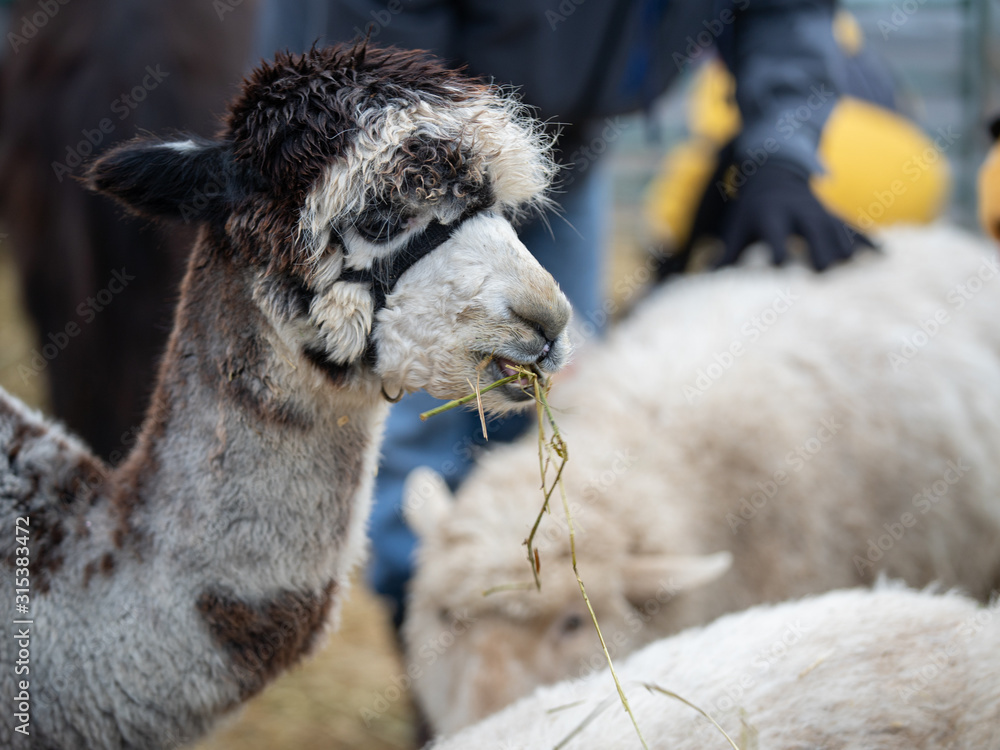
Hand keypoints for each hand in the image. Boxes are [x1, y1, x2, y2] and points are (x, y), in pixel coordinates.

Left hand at [717, 160, 872, 270]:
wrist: (775, 175)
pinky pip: (854, 227)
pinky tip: (884, 257)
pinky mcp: (834, 215)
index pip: (774, 234)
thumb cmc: (751, 212)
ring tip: (855, 273)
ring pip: (837, 229)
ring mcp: (820, 212)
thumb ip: (725, 255)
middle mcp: (798, 212)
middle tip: (823, 274)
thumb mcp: (736, 228)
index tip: (782, 268)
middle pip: (812, 231)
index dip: (778, 249)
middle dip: (818, 250)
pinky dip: (868, 241)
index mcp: (770, 216)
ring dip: (846, 249)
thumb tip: (705, 279)